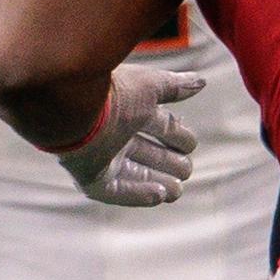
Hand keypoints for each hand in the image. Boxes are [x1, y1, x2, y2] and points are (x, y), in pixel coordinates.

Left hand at [54, 64, 203, 206]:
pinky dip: (137, 194)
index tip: (191, 145)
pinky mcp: (90, 177)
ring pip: (133, 174)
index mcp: (128, 110)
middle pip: (146, 152)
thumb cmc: (115, 94)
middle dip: (168, 162)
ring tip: (177, 191)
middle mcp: (114, 134)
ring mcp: (101, 157)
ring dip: (157, 182)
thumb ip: (175, 87)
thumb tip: (201, 82)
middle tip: (187, 170)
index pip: (157, 125)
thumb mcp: (151, 87)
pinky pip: (116, 190)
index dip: (176, 135)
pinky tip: (159, 197)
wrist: (78, 111)